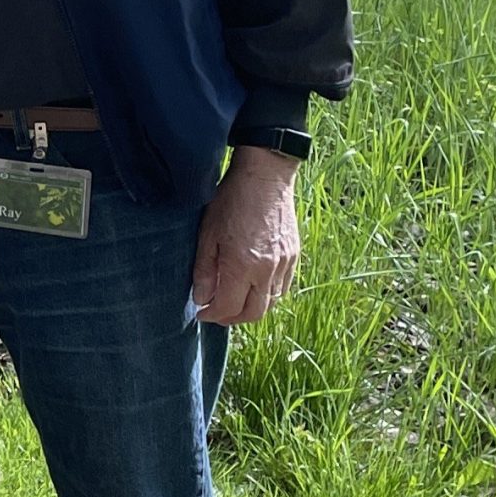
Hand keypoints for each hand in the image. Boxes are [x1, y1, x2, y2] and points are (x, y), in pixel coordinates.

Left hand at [192, 145, 301, 325]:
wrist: (265, 177)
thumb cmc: (231, 201)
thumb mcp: (207, 235)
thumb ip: (204, 271)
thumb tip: (202, 298)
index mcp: (243, 266)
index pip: (229, 308)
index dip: (212, 316)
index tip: (201, 313)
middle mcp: (267, 270)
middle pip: (254, 313)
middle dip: (232, 319)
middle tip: (216, 313)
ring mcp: (285, 264)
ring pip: (271, 303)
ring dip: (251, 308)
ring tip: (233, 301)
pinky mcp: (294, 256)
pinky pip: (283, 287)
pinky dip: (267, 295)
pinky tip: (253, 286)